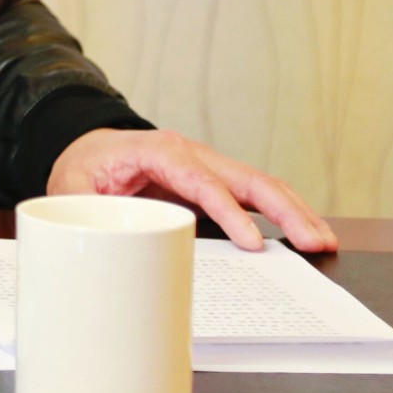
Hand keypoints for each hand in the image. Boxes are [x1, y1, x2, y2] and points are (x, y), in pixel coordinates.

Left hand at [47, 128, 336, 252]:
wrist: (87, 149)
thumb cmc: (83, 167)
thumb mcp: (70, 186)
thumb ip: (81, 210)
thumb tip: (96, 243)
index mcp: (156, 151)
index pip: (200, 180)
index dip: (228, 211)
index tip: (252, 242)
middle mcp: (189, 153)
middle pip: (245, 177)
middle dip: (283, 209)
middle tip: (314, 243)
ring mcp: (206, 166)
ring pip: (259, 184)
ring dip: (294, 211)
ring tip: (322, 242)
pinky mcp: (214, 183)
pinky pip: (253, 195)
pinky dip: (282, 212)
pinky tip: (304, 233)